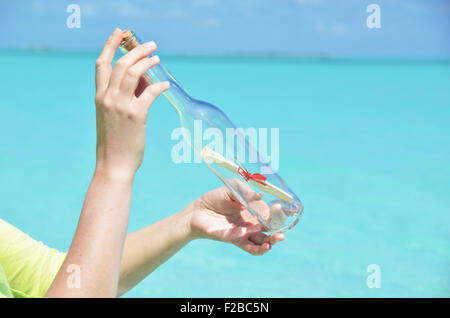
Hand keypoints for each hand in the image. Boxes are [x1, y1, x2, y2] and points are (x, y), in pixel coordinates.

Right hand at [94, 28, 168, 179]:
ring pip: (133, 73)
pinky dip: (159, 86)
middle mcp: (107, 98)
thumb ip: (126, 96)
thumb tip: (144, 78)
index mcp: (99, 96)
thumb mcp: (113, 115)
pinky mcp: (136, 116)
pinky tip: (166, 84)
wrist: (113, 164)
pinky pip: (150, 93)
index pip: (101, 64)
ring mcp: (120, 106)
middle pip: (121, 63)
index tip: (119, 32)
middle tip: (151, 45)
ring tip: (158, 58)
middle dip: (136, 50)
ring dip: (147, 62)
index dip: (109, 45)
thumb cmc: (115, 141)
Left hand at [189, 181, 284, 254]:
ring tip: (279, 237)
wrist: (196, 212)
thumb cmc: (214, 199)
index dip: (280, 212)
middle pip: (271, 227)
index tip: (287, 209)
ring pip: (264, 240)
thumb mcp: (232, 188)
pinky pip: (251, 248)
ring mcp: (245, 232)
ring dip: (273, 240)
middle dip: (280, 226)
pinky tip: (266, 246)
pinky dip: (260, 249)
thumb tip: (262, 198)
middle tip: (284, 222)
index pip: (271, 212)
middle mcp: (252, 222)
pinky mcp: (236, 240)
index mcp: (253, 209)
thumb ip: (247, 192)